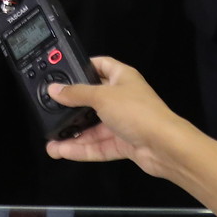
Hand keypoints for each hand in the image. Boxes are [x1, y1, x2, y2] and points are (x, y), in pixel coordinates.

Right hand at [43, 57, 190, 177]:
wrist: (165, 147)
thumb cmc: (138, 112)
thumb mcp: (102, 97)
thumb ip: (76, 93)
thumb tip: (55, 89)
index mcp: (122, 78)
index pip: (101, 65)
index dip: (84, 66)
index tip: (63, 71)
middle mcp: (122, 99)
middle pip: (92, 100)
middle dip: (72, 107)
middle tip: (51, 110)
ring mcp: (123, 123)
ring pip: (93, 127)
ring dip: (73, 134)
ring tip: (52, 139)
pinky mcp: (123, 144)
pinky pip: (98, 145)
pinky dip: (81, 148)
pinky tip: (62, 151)